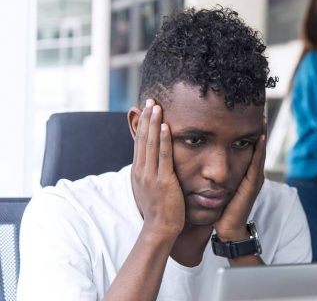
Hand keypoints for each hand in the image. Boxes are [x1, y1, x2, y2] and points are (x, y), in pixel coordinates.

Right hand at [131, 99, 184, 239]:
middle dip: (147, 118)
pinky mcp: (163, 180)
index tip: (146, 109)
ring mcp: (151, 175)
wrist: (159, 229)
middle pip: (142, 139)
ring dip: (154, 123)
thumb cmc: (159, 210)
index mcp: (138, 172)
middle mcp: (141, 171)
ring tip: (156, 106)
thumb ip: (151, 173)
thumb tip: (152, 162)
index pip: (139, 143)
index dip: (142, 125)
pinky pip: (163, 156)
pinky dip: (163, 140)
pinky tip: (166, 126)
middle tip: (150, 100)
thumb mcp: (150, 188)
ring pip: (150, 144)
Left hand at [214, 120, 266, 240]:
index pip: (247, 146)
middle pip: (257, 145)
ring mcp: (254, 178)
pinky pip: (257, 163)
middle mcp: (252, 173)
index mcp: (243, 172)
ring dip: (262, 134)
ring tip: (262, 118)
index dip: (248, 130)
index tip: (247, 112)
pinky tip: (259, 137)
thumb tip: (201, 162)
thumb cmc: (220, 209)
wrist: (228, 229)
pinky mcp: (253, 185)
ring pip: (259, 151)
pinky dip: (260, 150)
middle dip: (258, 128)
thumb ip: (214, 173)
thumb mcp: (217, 187)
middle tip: (258, 108)